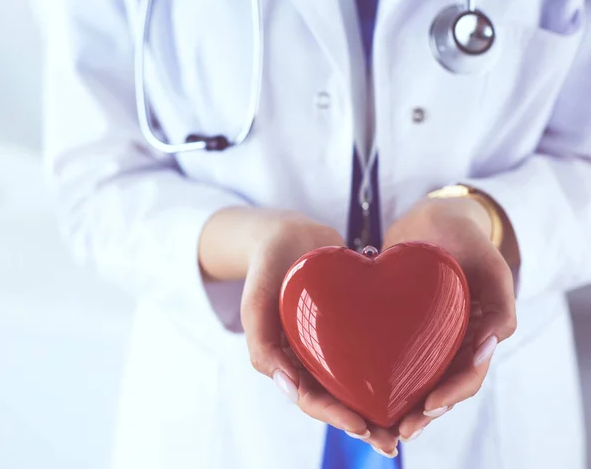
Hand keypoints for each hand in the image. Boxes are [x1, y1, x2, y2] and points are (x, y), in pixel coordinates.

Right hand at [239, 212, 399, 456]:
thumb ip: (261, 345)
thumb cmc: (267, 268)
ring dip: (384, 404)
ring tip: (413, 419)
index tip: (363, 425)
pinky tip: (419, 374)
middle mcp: (314, 357)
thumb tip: (288, 389)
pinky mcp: (357, 324)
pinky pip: (375, 349)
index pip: (312, 398)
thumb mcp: (255, 303)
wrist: (291, 233)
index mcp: (289, 361)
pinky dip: (393, 366)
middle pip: (340, 398)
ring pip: (361, 380)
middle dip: (366, 423)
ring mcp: (336, 342)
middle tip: (394, 440)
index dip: (335, 416)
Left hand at [382, 197, 516, 442]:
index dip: (450, 396)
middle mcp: (449, 341)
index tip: (427, 407)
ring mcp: (423, 335)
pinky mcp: (395, 325)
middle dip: (421, 413)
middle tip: (397, 430)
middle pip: (438, 387)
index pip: (467, 376)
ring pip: (412, 379)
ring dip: (398, 404)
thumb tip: (491, 345)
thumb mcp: (491, 263)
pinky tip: (356, 385)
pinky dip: (378, 374)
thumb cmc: (465, 237)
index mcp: (476, 335)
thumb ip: (502, 303)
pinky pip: (388, 354)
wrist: (431, 218)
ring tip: (376, 422)